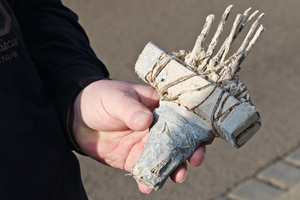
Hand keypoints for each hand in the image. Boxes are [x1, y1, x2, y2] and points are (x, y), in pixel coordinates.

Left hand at [72, 79, 209, 192]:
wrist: (76, 117)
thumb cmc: (99, 98)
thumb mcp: (115, 98)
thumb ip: (130, 109)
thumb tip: (146, 121)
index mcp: (156, 106)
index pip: (182, 115)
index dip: (196, 126)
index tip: (205, 137)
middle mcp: (155, 126)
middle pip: (179, 139)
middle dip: (189, 150)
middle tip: (194, 160)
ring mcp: (145, 143)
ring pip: (166, 157)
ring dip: (174, 168)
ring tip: (177, 176)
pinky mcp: (132, 158)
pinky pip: (145, 170)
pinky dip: (148, 179)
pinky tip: (147, 186)